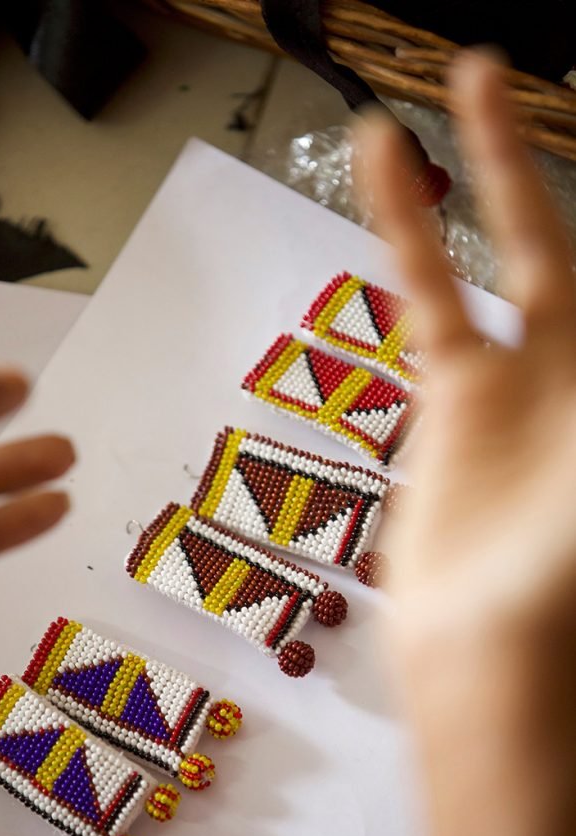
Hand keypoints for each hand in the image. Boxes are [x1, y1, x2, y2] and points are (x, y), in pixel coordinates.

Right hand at [359, 53, 575, 835]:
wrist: (492, 654)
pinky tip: (384, 160)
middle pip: (564, 236)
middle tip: (504, 76)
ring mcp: (521, 375)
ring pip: (495, 248)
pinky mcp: (454, 398)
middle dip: (539, 160)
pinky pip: (427, 294)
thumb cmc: (571, 574)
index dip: (566, 197)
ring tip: (461, 83)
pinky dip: (406, 227)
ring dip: (479, 168)